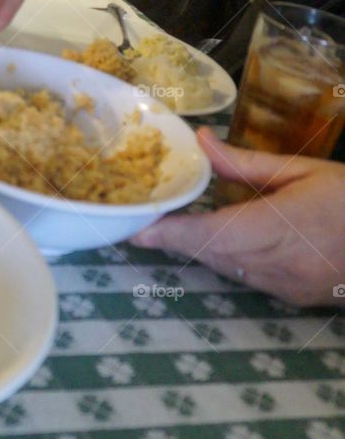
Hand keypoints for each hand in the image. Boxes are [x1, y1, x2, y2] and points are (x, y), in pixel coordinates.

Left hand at [131, 129, 344, 307]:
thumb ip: (246, 163)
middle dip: (173, 240)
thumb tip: (202, 141)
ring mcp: (282, 286)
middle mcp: (273, 264)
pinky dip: (224, 260)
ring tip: (169, 229)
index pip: (207, 235)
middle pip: (207, 255)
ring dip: (197, 250)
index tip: (134, 229)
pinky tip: (218, 242)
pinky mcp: (292, 297)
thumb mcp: (303, 170)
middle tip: (140, 223)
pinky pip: (245, 278)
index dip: (167, 234)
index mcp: (276, 227)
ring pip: (223, 268)